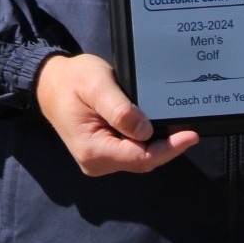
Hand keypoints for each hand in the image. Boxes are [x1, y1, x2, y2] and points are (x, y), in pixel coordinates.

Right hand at [34, 53, 199, 175]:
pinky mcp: (105, 152)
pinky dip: (149, 141)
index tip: (191, 135)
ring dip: (160, 144)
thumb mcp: (96, 85)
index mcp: (92, 150)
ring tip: (182, 126)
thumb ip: (119, 109)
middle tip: (192, 128)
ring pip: (140, 157)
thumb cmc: (72, 80)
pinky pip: (133, 151)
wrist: (51, 83)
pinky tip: (163, 127)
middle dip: (168, 147)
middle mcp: (96, 162)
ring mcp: (100, 159)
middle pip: (142, 160)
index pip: (139, 157)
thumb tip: (146, 131)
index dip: (168, 149)